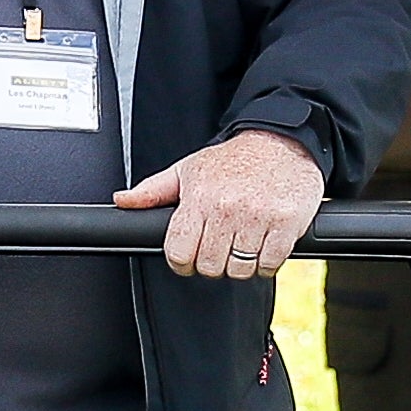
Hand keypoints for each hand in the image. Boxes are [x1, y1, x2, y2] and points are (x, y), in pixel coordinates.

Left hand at [117, 125, 322, 278]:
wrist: (281, 140)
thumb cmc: (232, 160)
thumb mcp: (188, 169)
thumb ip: (154, 190)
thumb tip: (123, 201)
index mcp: (200, 197)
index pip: (179, 252)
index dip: (181, 262)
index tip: (190, 258)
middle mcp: (227, 208)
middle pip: (210, 266)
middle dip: (212, 263)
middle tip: (220, 248)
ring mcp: (258, 217)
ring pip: (240, 269)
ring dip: (240, 265)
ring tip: (242, 244)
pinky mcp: (287, 223)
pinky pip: (269, 264)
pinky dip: (266, 262)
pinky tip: (264, 244)